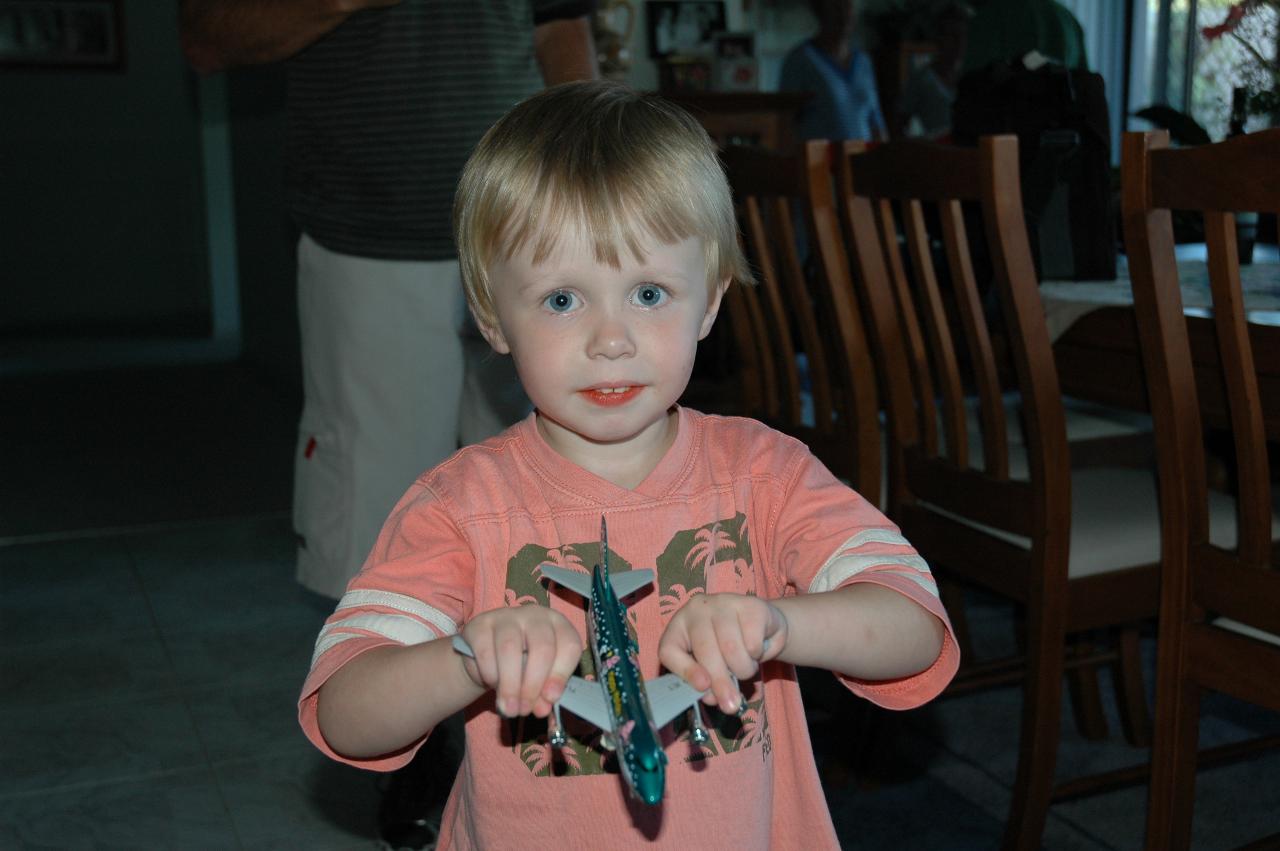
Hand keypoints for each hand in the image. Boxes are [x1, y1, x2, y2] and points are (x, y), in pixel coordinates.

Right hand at [458, 605, 582, 718]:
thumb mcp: (538, 679)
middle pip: (542, 647)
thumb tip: (542, 708)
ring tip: (509, 708)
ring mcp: (506, 616)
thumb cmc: (522, 666)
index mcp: (558, 626)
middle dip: (534, 684)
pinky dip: (489, 674)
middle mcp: (535, 615)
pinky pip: (485, 651)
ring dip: (510, 685)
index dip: (562, 674)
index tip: (550, 698)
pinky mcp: (480, 624)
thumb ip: (544, 694)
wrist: (485, 658)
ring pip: (510, 649)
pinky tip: (491, 684)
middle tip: (526, 709)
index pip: (569, 644)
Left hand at [658, 593, 787, 713]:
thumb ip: (708, 683)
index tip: (702, 687)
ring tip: (746, 668)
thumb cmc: (732, 650)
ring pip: (731, 648)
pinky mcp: (750, 605)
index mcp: (678, 626)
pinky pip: (752, 641)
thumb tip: (712, 698)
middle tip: (731, 705)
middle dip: (720, 682)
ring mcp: (723, 603)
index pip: (670, 649)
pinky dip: (757, 655)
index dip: (683, 670)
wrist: (765, 629)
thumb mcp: (713, 667)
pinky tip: (756, 649)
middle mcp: (696, 609)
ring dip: (743, 669)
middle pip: (704, 650)